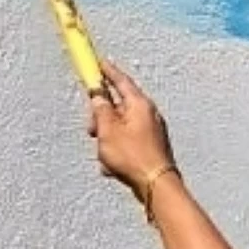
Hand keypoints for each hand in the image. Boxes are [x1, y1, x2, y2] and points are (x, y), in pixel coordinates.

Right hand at [88, 62, 176, 201]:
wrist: (155, 185)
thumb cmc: (134, 157)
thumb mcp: (107, 130)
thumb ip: (100, 110)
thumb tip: (98, 96)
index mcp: (140, 104)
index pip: (120, 80)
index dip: (107, 72)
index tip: (98, 63)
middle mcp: (149, 114)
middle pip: (119, 106)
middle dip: (101, 118)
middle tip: (92, 130)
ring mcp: (152, 131)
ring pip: (121, 127)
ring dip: (107, 138)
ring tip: (106, 155)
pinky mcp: (151, 147)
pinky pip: (127, 143)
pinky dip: (117, 151)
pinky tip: (113, 167)